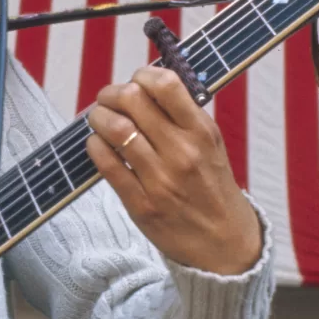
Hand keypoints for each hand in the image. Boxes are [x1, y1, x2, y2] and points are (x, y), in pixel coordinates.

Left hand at [84, 68, 263, 274]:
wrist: (224, 243)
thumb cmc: (212, 187)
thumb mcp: (211, 145)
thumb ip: (182, 116)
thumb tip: (145, 83)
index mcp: (202, 132)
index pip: (165, 84)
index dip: (141, 75)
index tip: (135, 82)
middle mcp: (182, 152)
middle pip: (132, 100)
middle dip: (111, 93)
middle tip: (108, 100)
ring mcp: (160, 179)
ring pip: (114, 128)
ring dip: (97, 117)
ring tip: (98, 120)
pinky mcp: (141, 204)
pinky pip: (106, 164)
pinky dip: (94, 146)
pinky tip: (97, 145)